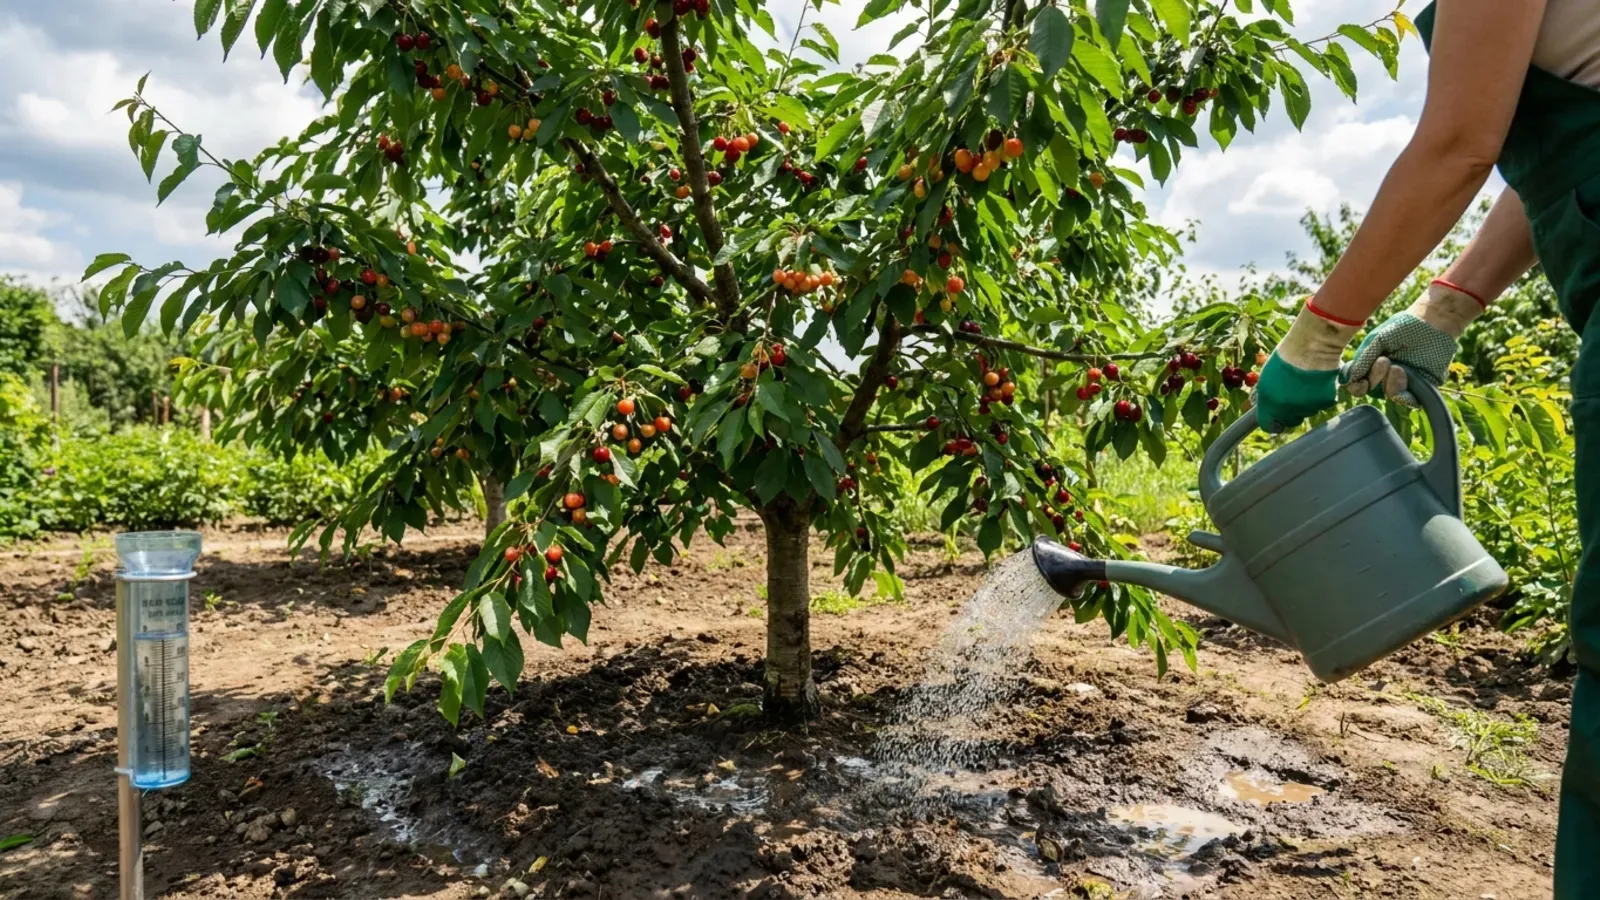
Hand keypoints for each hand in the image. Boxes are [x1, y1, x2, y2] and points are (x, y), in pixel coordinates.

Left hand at [1250, 300, 1361, 432]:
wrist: (1312, 346)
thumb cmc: (1287, 356)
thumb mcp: (1267, 377)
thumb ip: (1268, 396)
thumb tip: (1270, 406)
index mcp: (1270, 401)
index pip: (1268, 424)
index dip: (1272, 423)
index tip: (1276, 420)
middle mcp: (1287, 408)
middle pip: (1291, 421)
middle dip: (1292, 413)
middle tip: (1296, 397)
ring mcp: (1307, 406)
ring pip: (1308, 412)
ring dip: (1308, 403)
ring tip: (1308, 382)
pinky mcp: (1325, 402)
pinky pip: (1323, 404)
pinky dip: (1322, 396)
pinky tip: (1320, 381)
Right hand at [1340, 281, 1482, 406]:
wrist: (1433, 321)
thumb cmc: (1403, 326)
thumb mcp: (1378, 339)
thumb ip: (1363, 359)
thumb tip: (1347, 379)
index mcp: (1373, 365)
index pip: (1358, 384)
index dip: (1355, 386)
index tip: (1359, 381)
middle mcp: (1386, 376)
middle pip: (1372, 391)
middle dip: (1375, 378)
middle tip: (1384, 361)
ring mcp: (1404, 382)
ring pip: (1389, 395)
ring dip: (1390, 384)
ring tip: (1398, 367)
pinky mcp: (1421, 386)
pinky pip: (1409, 401)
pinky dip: (1403, 392)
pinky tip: (1406, 375)